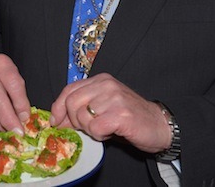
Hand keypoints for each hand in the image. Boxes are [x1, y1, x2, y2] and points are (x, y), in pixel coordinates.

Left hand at [50, 73, 171, 152]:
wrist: (159, 125)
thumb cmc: (129, 117)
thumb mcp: (103, 106)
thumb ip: (82, 107)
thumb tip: (58, 119)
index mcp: (100, 80)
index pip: (69, 90)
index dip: (58, 107)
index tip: (55, 121)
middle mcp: (106, 85)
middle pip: (72, 103)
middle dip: (74, 121)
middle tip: (87, 128)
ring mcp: (114, 98)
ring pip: (82, 117)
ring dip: (89, 129)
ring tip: (103, 129)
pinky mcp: (121, 114)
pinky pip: (95, 128)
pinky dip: (99, 135)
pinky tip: (109, 132)